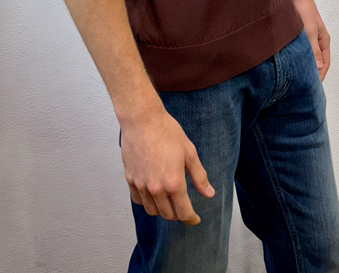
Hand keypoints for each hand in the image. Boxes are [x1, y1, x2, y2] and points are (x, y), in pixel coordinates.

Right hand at [119, 106, 214, 224]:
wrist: (142, 119)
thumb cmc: (167, 132)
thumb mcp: (189, 152)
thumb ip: (199, 176)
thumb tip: (209, 193)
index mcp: (174, 183)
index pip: (183, 212)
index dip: (191, 219)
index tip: (195, 219)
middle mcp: (156, 188)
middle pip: (168, 214)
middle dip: (178, 214)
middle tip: (183, 207)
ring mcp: (141, 184)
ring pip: (152, 210)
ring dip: (162, 210)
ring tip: (168, 201)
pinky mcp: (130, 178)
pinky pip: (138, 200)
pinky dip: (146, 201)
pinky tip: (152, 193)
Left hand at [293, 0, 330, 81]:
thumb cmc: (304, 10)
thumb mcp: (310, 31)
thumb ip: (314, 49)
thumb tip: (319, 66)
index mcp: (323, 40)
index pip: (325, 63)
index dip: (320, 75)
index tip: (313, 86)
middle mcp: (316, 40)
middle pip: (316, 60)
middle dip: (311, 72)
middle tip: (303, 85)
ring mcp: (307, 37)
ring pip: (306, 55)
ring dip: (302, 64)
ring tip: (294, 76)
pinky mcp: (297, 34)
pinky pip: (298, 49)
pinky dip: (295, 56)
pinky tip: (288, 61)